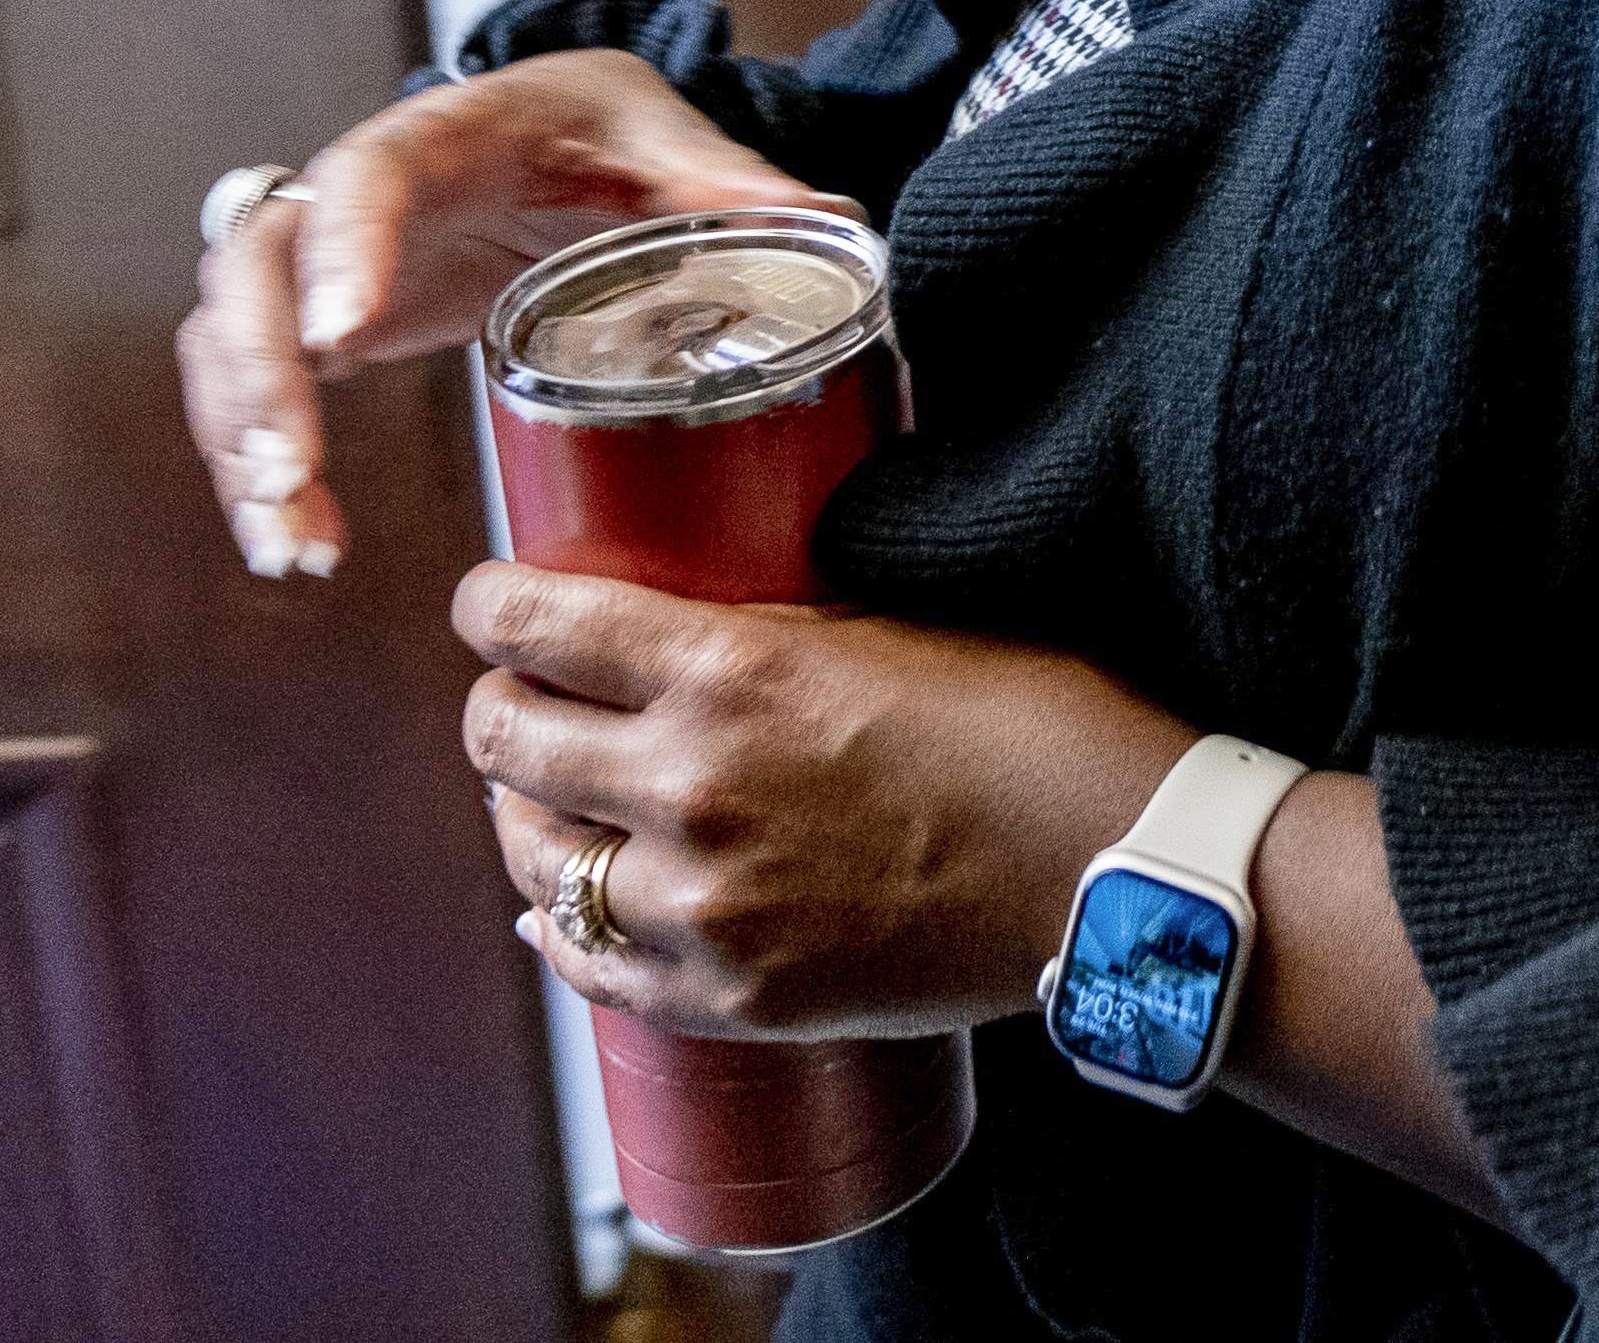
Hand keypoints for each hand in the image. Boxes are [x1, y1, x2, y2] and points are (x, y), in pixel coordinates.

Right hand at [178, 48, 830, 578]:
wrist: (556, 141)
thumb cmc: (602, 131)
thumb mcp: (664, 139)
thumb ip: (724, 183)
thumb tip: (821, 221)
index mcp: (441, 136)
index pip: (365, 177)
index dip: (344, 251)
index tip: (347, 337)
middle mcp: (354, 192)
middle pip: (260, 267)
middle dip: (259, 375)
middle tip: (289, 474)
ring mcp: (322, 259)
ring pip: (232, 339)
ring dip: (243, 441)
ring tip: (295, 542)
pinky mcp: (318, 320)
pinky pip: (252, 390)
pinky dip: (258, 467)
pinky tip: (298, 541)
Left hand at [462, 569, 1182, 1040]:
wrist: (1112, 875)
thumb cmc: (1031, 729)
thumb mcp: (888, 634)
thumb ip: (768, 638)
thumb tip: (678, 640)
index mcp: (732, 672)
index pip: (540, 625)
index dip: (490, 605)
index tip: (486, 602)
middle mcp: (692, 787)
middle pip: (507, 743)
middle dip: (498, 709)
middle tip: (515, 699)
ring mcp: (704, 905)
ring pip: (533, 860)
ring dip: (524, 818)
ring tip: (543, 801)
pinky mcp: (730, 997)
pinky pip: (588, 966)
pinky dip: (559, 931)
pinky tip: (561, 911)